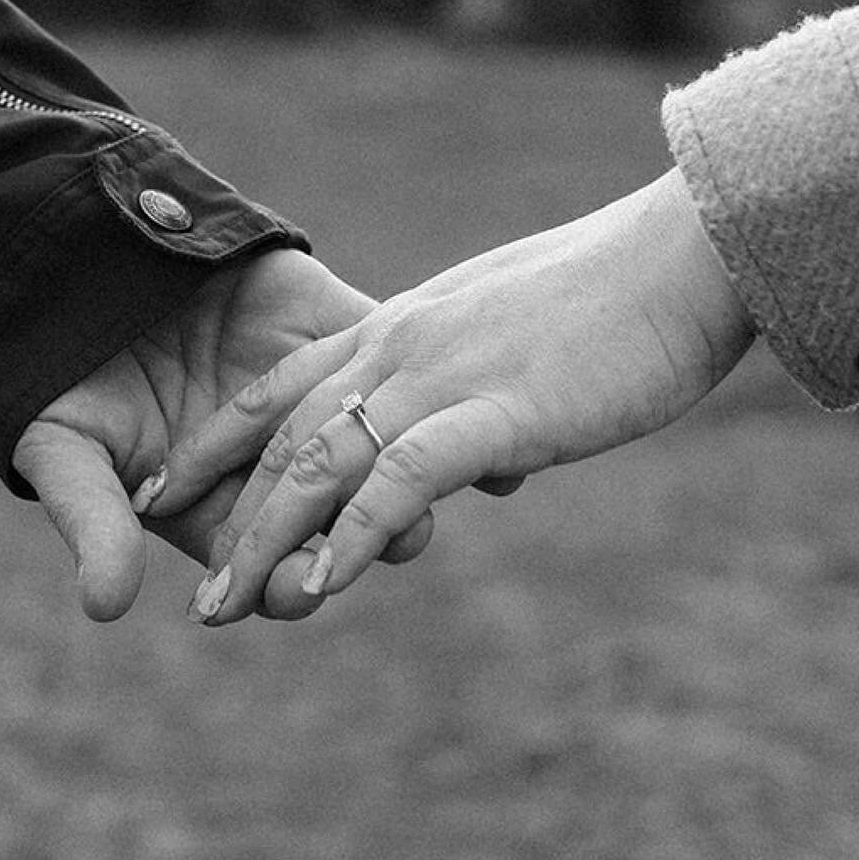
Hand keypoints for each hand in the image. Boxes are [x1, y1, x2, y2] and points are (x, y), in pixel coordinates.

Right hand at [8, 248, 431, 620]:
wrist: (74, 262)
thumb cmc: (56, 373)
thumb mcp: (65, 450)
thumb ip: (92, 521)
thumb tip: (103, 605)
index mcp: (219, 507)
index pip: (275, 568)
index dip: (294, 586)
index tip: (302, 591)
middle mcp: (277, 462)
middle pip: (345, 519)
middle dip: (374, 535)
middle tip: (399, 540)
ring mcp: (309, 392)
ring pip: (382, 442)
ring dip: (418, 464)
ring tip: (439, 481)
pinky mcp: (330, 322)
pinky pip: (390, 353)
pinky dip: (427, 373)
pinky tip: (460, 395)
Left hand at [147, 170, 753, 623]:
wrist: (689, 250)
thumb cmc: (622, 296)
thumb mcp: (523, 341)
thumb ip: (483, 394)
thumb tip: (486, 461)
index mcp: (403, 327)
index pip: (282, 388)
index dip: (219, 443)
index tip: (169, 491)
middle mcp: (400, 346)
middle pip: (282, 435)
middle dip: (224, 513)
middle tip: (189, 590)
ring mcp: (441, 374)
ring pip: (322, 460)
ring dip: (267, 541)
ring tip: (223, 609)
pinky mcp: (495, 409)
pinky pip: (402, 478)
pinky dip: (354, 536)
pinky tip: (321, 587)